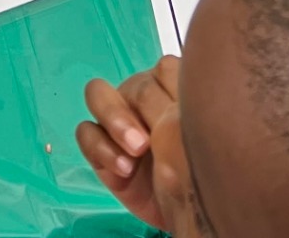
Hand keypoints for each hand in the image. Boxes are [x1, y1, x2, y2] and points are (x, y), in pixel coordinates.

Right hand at [76, 61, 188, 231]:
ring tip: (134, 151)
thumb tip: (189, 75)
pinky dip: (100, 148)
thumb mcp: (201, 138)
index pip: (163, 70)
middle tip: (145, 144)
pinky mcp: (101, 149)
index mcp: (171, 90)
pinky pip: (86, 132)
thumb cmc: (200, 174)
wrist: (188, 218)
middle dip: (140, 111)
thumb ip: (190, 105)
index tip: (176, 118)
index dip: (166, 91)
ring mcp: (118, 122)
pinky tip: (122, 169)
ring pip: (98, 95)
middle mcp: (141, 99)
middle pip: (130, 84)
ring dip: (113, 119)